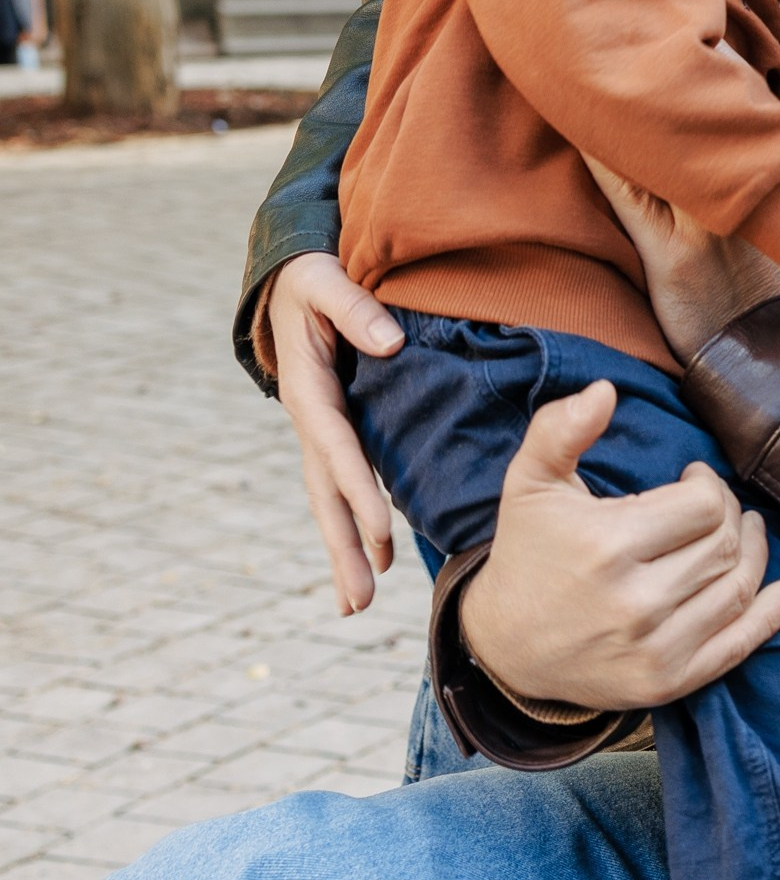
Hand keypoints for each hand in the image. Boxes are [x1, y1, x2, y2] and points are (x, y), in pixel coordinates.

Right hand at [267, 252, 404, 614]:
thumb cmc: (310, 277)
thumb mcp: (325, 279)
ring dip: (346, 550)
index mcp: (310, 389)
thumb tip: (390, 344)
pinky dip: (354, 523)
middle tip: (359, 602)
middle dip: (343, 548)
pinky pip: (342, 485)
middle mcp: (310, 421)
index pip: (337, 448)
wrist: (289, 278)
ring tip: (361, 603)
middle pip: (325, 494)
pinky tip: (376, 557)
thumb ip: (355, 308)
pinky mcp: (334, 432)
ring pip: (330, 500)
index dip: (359, 490)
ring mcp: (319, 432)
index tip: (383, 531)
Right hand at [459, 382, 779, 708]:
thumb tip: (605, 390)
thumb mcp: (529, 483)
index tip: (694, 479)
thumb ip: (562, 429)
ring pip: (737, 588)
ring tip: (746, 532)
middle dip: (729, 514)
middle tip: (716, 506)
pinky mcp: (668, 683)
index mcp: (607, 545)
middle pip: (722, 544)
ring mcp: (655, 648)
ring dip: (754, 553)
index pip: (702, 505)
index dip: (709, 484)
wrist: (506, 647)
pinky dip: (771, 616)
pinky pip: (738, 645)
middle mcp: (635, 602)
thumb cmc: (527, 553)